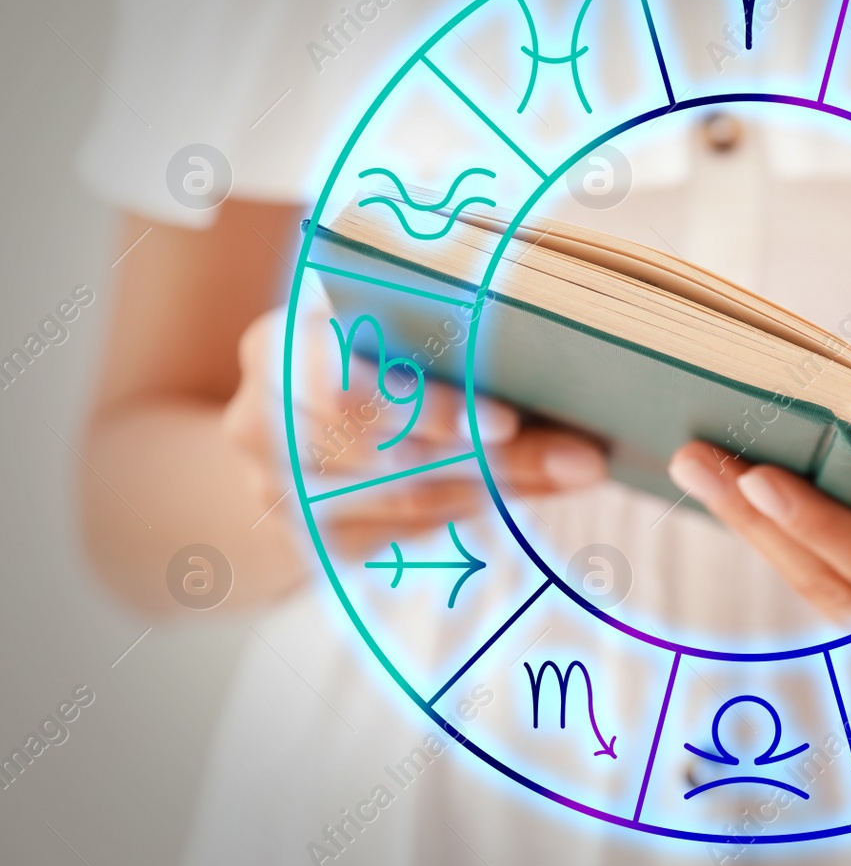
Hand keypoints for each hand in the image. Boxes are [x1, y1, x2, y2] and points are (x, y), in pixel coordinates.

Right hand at [221, 306, 607, 558]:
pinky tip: (528, 488)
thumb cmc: (361, 354)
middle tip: (577, 459)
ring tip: (573, 469)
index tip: (507, 422)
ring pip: (405, 499)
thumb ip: (441, 325)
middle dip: (491, 457)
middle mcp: (259, 422)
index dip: (426, 407)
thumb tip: (558, 343)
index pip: (344, 384)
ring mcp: (278, 492)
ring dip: (500, 486)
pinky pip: (408, 532)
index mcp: (274, 347)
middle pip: (389, 453)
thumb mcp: (380, 323)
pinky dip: (475, 509)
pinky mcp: (311, 542)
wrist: (289, 430)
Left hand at [668, 442, 850, 671]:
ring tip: (702, 467)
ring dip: (758, 533)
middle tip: (694, 457)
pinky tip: (742, 496)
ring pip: (824, 596)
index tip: (761, 479)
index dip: (827, 529)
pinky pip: (832, 591)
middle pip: (837, 590)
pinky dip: (784, 543)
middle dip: (760, 524)